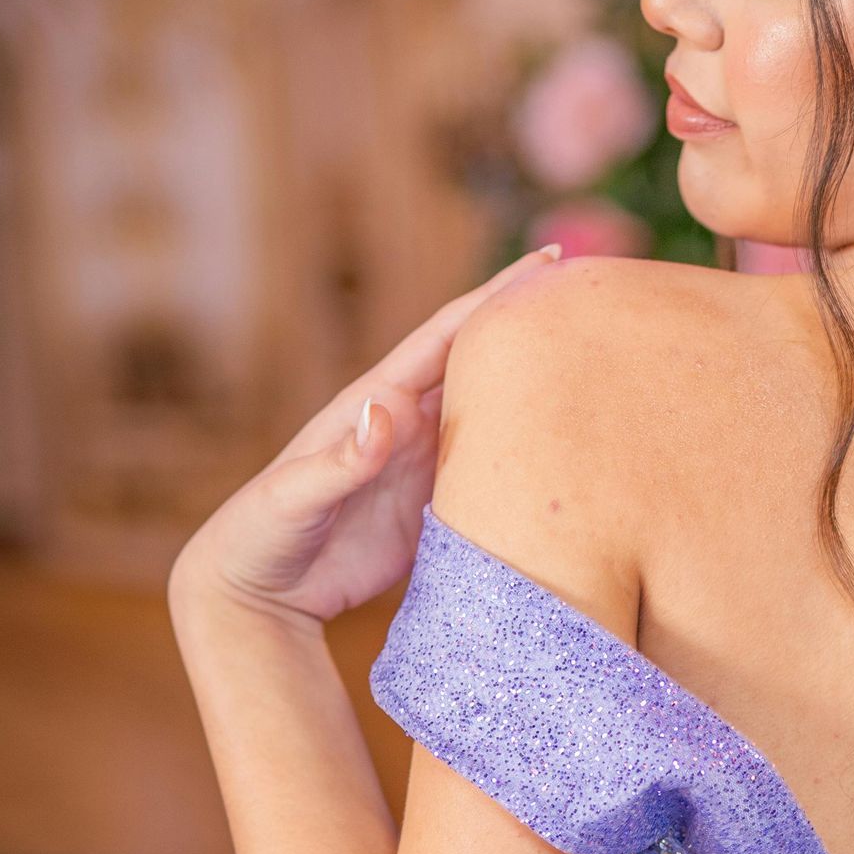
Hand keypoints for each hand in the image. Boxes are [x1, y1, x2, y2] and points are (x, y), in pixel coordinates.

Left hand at [170, 248, 557, 628]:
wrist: (258, 591)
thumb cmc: (261, 534)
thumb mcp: (293, 496)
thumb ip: (341, 459)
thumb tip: (390, 407)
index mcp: (375, 402)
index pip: (445, 336)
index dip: (494, 298)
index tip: (546, 262)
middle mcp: (407, 425)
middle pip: (479, 366)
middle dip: (529, 331)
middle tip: (593, 299)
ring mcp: (423, 466)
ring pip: (492, 418)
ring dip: (536, 393)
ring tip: (595, 366)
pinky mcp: (436, 512)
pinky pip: (491, 478)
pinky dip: (527, 461)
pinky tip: (568, 452)